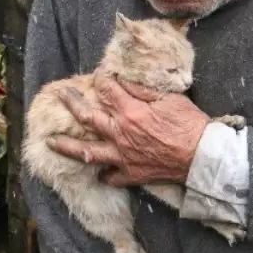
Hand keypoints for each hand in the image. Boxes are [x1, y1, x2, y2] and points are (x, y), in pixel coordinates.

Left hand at [48, 77, 209, 186]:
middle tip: (60, 95)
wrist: (202, 156)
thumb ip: (143, 90)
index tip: (97, 76)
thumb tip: (122, 81)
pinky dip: (103, 174)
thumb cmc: (190, 123)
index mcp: (130, 112)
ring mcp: (122, 156)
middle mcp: (120, 134)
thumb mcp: (170, 98)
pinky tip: (99, 170)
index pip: (107, 91)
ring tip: (51, 142)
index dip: (100, 80)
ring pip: (87, 152)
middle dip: (71, 104)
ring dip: (67, 146)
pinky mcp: (131, 174)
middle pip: (87, 118)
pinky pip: (110, 176)